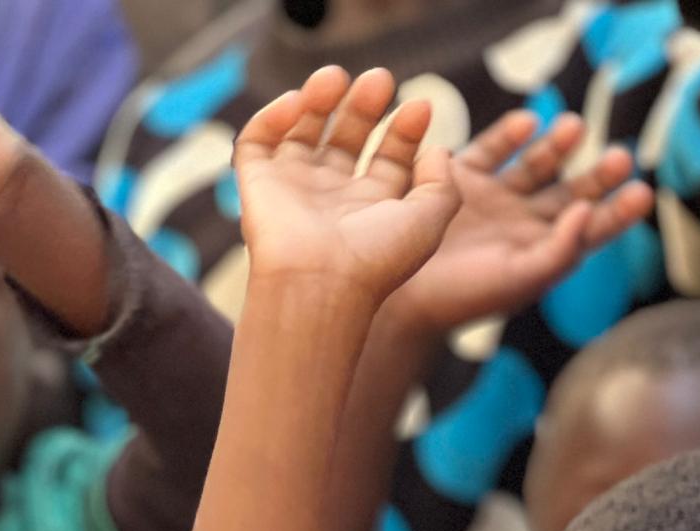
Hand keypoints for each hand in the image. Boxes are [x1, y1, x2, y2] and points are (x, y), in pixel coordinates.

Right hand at [233, 66, 459, 305]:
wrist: (319, 285)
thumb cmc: (376, 259)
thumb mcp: (429, 220)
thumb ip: (443, 184)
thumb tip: (438, 149)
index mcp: (370, 209)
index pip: (388, 158)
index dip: (404, 130)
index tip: (419, 107)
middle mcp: (332, 198)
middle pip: (347, 137)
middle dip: (364, 106)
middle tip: (380, 79)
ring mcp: (293, 189)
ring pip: (302, 131)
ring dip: (318, 99)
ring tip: (334, 76)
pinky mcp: (256, 184)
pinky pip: (256, 142)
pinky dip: (270, 116)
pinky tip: (295, 102)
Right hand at [386, 110, 651, 337]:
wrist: (398, 295)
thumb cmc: (463, 298)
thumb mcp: (519, 278)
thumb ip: (561, 249)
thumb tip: (588, 211)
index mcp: (542, 254)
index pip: (591, 229)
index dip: (618, 211)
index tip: (641, 191)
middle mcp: (522, 224)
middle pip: (571, 191)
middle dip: (596, 174)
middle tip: (618, 157)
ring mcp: (493, 199)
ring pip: (535, 163)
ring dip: (556, 145)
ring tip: (573, 127)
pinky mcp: (460, 179)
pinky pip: (491, 148)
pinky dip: (508, 133)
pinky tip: (526, 124)